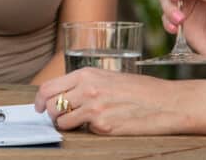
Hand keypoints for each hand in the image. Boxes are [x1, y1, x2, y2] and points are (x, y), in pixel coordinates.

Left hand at [35, 68, 183, 134]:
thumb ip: (85, 84)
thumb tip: (64, 95)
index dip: (38, 100)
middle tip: (60, 117)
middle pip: (50, 106)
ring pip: (62, 121)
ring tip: (82, 122)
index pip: (48, 87)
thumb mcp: (108, 77)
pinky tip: (104, 125)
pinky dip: (89, 131)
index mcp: (86, 74)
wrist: (168, 102)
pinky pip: (85, 131)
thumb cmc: (140, 89)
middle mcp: (86, 90)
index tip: (37, 107)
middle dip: (51, 114)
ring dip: (67, 125)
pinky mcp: (104, 126)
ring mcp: (94, 109)